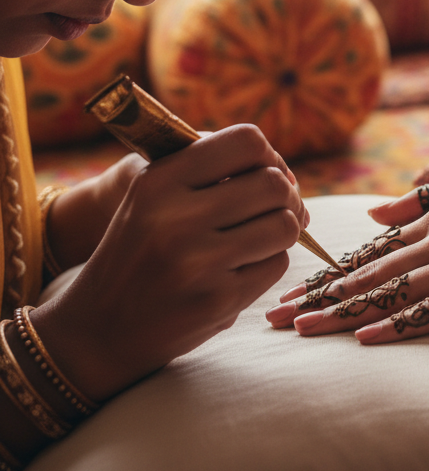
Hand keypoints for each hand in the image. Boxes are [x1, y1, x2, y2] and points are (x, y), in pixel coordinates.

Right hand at [31, 124, 308, 401]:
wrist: (96, 329)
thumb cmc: (140, 251)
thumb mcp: (154, 198)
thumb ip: (211, 173)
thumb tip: (289, 177)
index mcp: (159, 180)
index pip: (247, 141)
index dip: (270, 157)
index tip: (265, 175)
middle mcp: (176, 218)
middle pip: (275, 184)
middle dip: (285, 198)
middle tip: (271, 212)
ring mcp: (197, 262)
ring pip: (285, 224)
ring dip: (281, 232)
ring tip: (257, 240)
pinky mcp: (217, 300)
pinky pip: (276, 264)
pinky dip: (268, 264)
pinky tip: (238, 271)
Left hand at [266, 193, 428, 341]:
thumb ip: (421, 199)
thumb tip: (374, 216)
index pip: (370, 252)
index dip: (327, 274)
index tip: (289, 292)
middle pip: (368, 272)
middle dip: (318, 296)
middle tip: (272, 317)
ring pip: (392, 291)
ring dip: (344, 313)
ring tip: (303, 330)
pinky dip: (401, 324)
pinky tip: (369, 338)